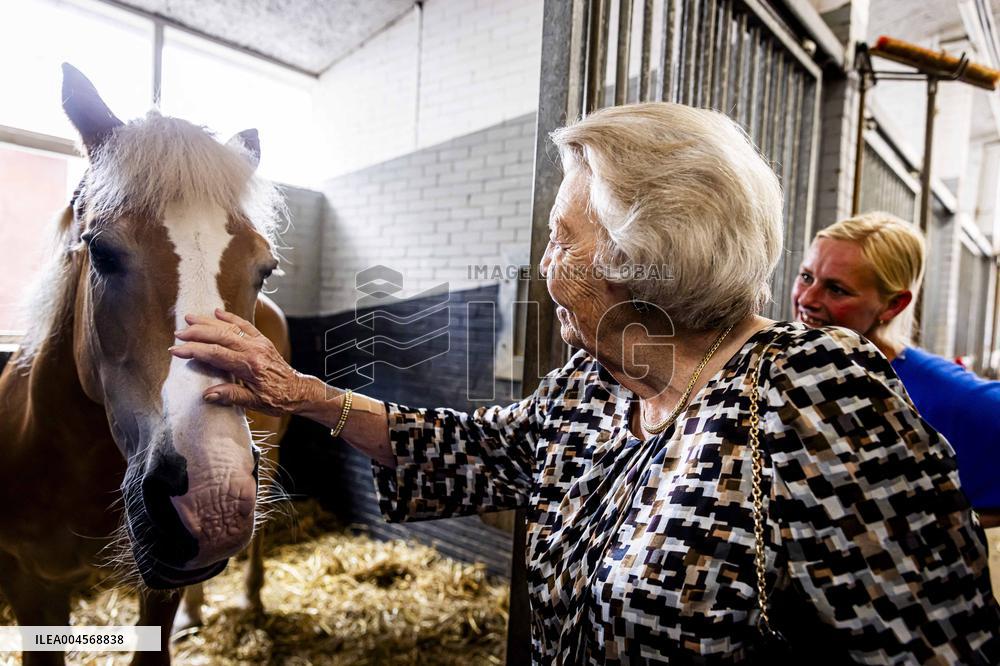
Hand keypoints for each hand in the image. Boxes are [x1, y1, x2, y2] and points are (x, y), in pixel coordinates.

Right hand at [170, 308, 314, 415]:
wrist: (299, 391)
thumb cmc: (278, 400)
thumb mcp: (255, 403)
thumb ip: (231, 396)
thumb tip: (207, 394)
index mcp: (250, 366)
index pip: (216, 354)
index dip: (194, 351)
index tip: (176, 350)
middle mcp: (254, 350)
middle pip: (220, 336)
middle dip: (197, 333)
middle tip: (178, 333)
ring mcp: (259, 343)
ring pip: (231, 328)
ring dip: (209, 322)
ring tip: (190, 318)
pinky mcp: (263, 341)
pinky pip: (245, 325)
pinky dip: (231, 318)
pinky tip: (218, 313)